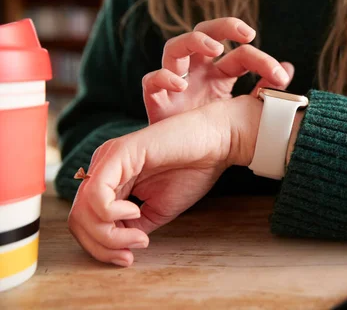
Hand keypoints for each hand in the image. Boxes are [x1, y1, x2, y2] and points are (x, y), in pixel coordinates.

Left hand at [67, 95, 262, 266]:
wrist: (217, 142)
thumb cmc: (194, 169)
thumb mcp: (158, 208)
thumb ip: (135, 225)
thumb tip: (118, 246)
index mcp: (111, 180)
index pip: (86, 220)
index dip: (102, 247)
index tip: (130, 256)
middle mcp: (102, 168)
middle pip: (78, 219)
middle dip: (102, 246)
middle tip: (130, 253)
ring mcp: (107, 159)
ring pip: (82, 211)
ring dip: (109, 235)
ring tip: (139, 235)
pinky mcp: (118, 153)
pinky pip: (96, 195)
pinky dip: (112, 214)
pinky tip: (135, 212)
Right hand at [142, 17, 293, 123]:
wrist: (191, 167)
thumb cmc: (217, 135)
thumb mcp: (245, 111)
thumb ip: (265, 90)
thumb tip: (288, 68)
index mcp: (219, 74)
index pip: (240, 54)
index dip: (261, 60)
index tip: (281, 76)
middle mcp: (197, 72)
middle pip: (203, 34)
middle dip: (223, 27)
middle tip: (247, 34)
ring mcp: (175, 84)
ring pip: (175, 48)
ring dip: (194, 41)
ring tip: (215, 48)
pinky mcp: (157, 102)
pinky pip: (151, 81)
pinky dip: (163, 78)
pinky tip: (181, 84)